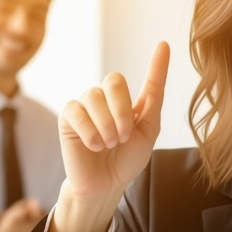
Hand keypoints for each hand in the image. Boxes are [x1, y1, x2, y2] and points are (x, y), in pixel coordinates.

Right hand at [58, 41, 169, 203]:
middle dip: (120, 110)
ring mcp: (86, 106)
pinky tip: (93, 146)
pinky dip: (89, 132)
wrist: (105, 185)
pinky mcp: (68, 117)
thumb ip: (152, 102)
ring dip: (106, 125)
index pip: (147, 80)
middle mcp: (108, 100)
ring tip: (108, 145)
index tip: (163, 45)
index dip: (156, 64)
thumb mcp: (147, 133)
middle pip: (113, 81)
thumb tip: (158, 65)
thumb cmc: (126, 160)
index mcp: (132, 104)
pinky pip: (77, 111)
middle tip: (123, 136)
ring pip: (94, 96)